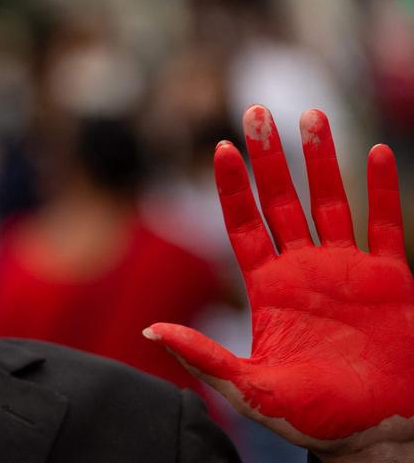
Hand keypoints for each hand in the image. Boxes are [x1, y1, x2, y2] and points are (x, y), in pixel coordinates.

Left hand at [146, 106, 413, 462]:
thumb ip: (205, 358)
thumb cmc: (313, 419)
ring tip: (308, 114)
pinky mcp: (390, 279)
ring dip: (320, 160)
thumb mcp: (251, 390)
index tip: (220, 148)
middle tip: (256, 110)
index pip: (244, 224)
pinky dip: (379, 189)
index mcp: (269, 288)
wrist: (377, 435)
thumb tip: (151, 332)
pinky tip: (374, 152)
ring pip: (329, 202)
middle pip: (282, 200)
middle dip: (270, 158)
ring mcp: (347, 270)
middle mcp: (304, 269)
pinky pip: (383, 224)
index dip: (233, 188)